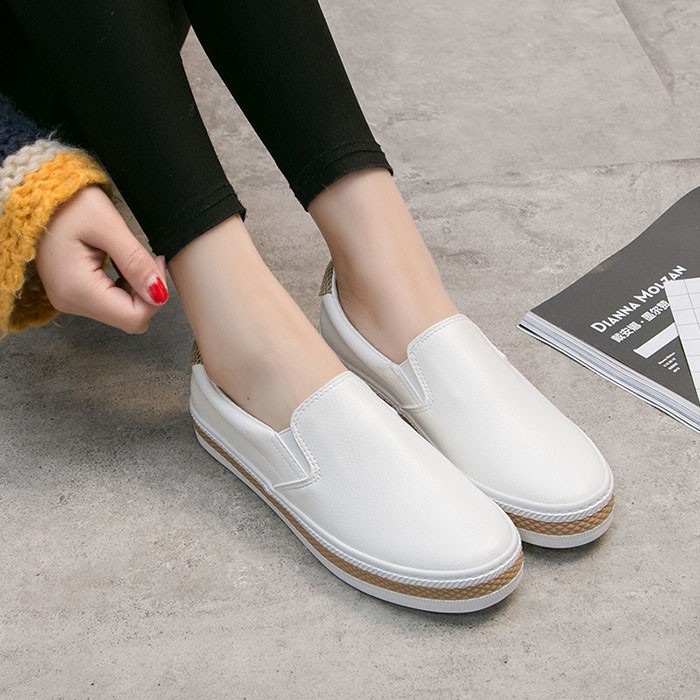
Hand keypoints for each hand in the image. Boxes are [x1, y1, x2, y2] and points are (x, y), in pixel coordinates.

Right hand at [35, 185, 167, 333]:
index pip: (133, 317)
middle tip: (148, 257)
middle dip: (147, 291)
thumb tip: (158, 293)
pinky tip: (122, 264)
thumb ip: (135, 261)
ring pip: (122, 311)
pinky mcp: (73, 293)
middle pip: (128, 317)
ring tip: (130, 256)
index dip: (155, 295)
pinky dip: (124, 286)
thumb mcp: (107, 225)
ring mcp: (70, 300)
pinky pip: (111, 302)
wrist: (36, 195)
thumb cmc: (67, 204)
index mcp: (77, 290)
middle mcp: (71, 302)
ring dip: (136, 288)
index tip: (156, 263)